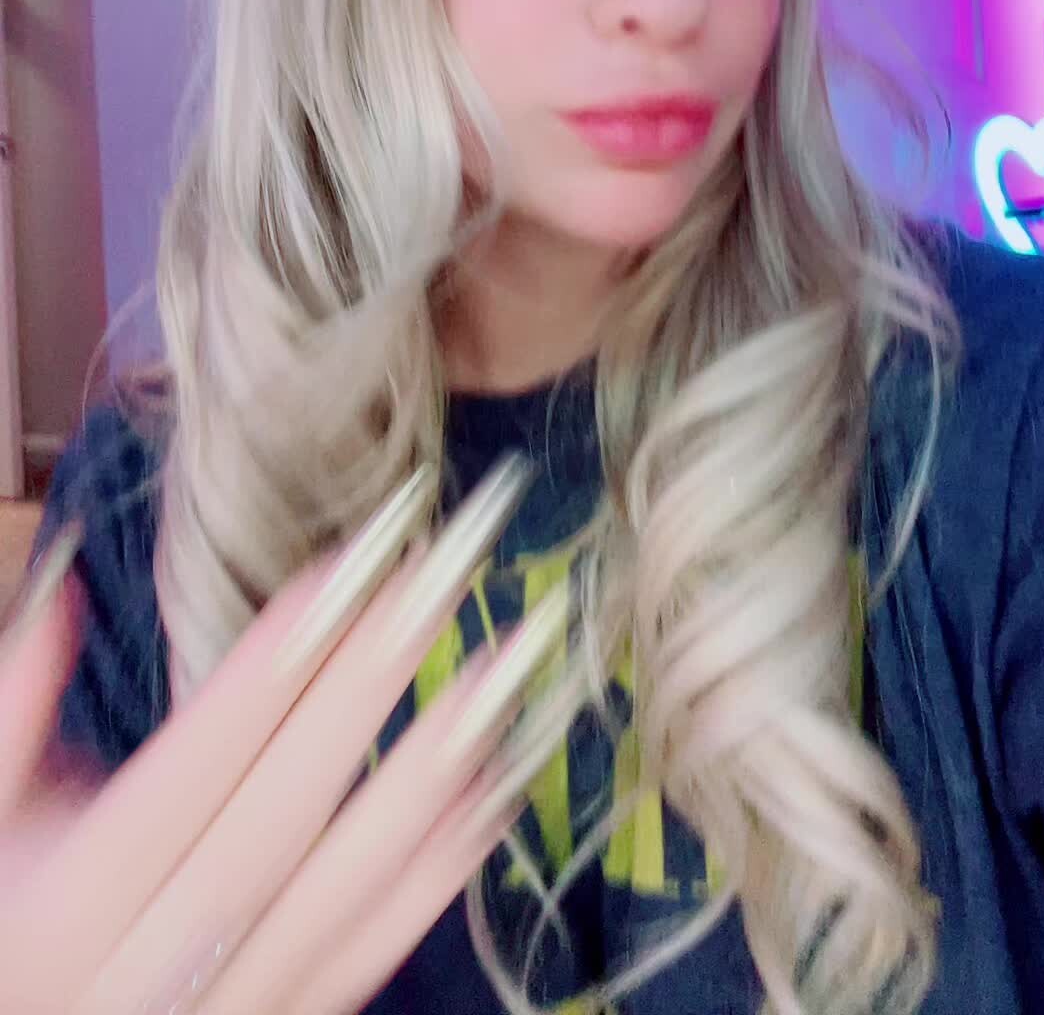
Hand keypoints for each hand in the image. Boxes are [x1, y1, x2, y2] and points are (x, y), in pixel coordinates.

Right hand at [0, 458, 577, 1014]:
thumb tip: (65, 580)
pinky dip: (440, 874)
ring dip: (432, 778)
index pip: (194, 762)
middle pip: (281, 813)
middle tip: (448, 580)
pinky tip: (494, 791)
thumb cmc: (8, 916)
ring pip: (342, 889)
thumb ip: (14, 700)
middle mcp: (150, 970)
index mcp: (68, 904)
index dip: (273, 662)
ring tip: (500, 676)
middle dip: (371, 687)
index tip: (349, 566)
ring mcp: (226, 1013)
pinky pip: (371, 955)